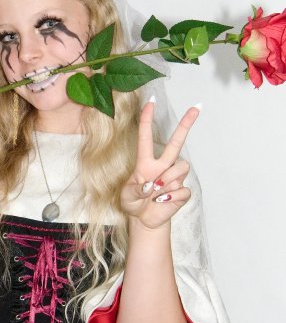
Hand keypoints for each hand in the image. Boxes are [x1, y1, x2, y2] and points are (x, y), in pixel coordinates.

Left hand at [120, 101, 197, 229]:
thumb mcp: (126, 196)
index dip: (147, 120)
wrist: (145, 220)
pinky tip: (162, 201)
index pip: (146, 137)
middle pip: (176, 142)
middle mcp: (162, 166)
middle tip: (196, 107)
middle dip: (186, 125)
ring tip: (155, 194)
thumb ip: (136, 189)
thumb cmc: (134, 203)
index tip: (151, 102)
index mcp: (146, 163)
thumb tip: (151, 184)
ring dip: (166, 181)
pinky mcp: (182, 191)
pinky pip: (182, 189)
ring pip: (180, 168)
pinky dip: (170, 197)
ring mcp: (174, 178)